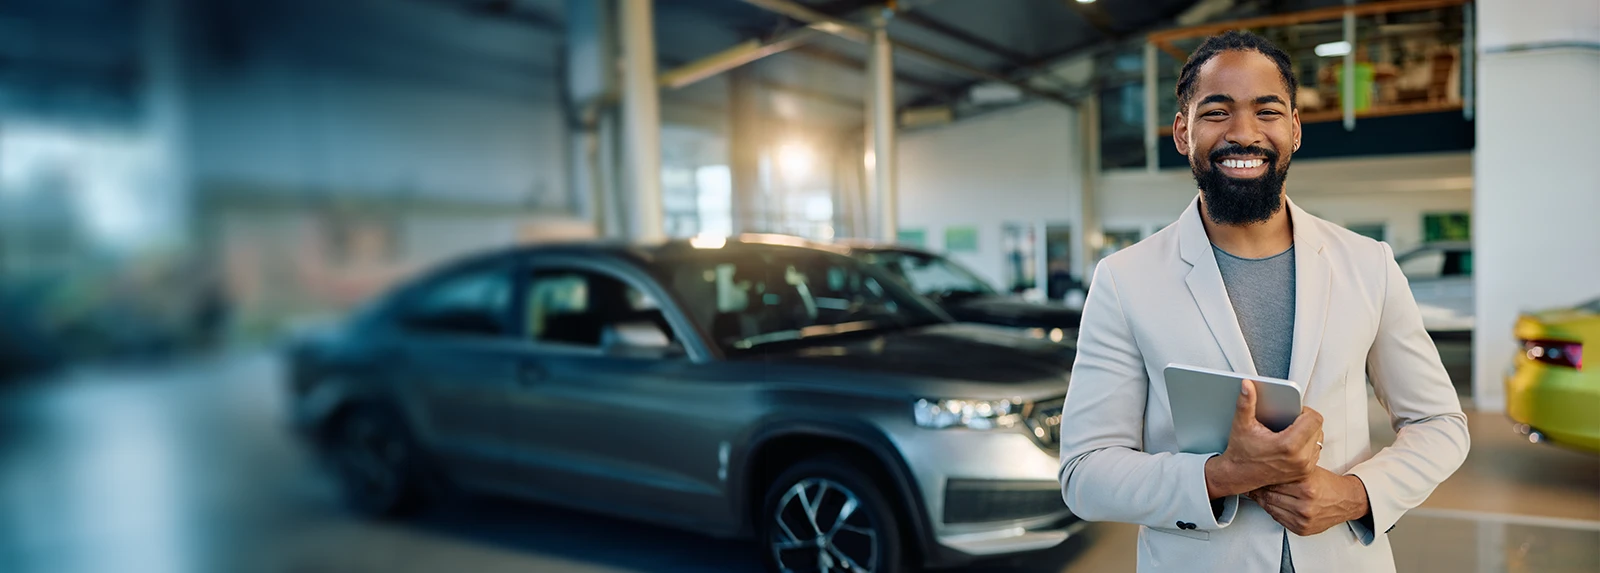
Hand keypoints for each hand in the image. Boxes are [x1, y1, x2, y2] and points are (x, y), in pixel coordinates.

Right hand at [1204, 380, 1324, 498]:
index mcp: (1288, 445)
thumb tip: (1248, 386)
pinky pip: (1315, 451)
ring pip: (1319, 439)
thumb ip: (1246, 403)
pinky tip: (1292, 442)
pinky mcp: (1305, 473)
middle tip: (1290, 420)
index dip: (1305, 410)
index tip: (1293, 410)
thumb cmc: (1241, 452)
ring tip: (1291, 431)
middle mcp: (1300, 459)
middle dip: (1306, 420)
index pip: (1314, 419)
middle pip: (1318, 428)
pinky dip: (1307, 444)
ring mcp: (1304, 468)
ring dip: (1308, 432)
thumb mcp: (1242, 425)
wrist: (1238, 476)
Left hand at [1250, 468, 1370, 535]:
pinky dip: (1272, 510)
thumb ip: (1288, 470)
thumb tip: (1263, 468)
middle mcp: (1305, 504)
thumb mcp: (1309, 470)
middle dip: (1259, 489)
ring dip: (1262, 500)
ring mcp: (1303, 519)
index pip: (1273, 482)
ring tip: (1258, 492)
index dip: (1262, 477)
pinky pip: (1277, 519)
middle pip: (1269, 496)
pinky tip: (1271, 503)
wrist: (1345, 501)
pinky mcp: (1301, 529)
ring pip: (1270, 508)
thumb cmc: (1327, 484)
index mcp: (1306, 486)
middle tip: (1253, 483)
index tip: (1254, 474)